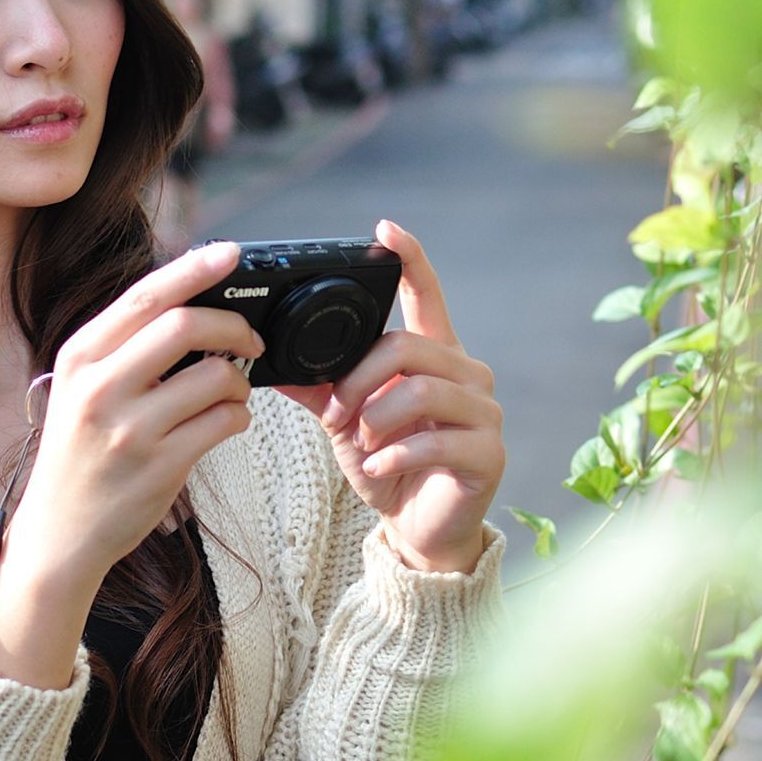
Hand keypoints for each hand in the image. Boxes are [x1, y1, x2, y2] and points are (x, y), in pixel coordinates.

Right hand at [13, 239, 263, 596]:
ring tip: (232, 394)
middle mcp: (99, 387)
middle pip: (184, 326)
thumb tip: (190, 300)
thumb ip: (125, 347)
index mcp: (80, 357)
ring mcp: (128, 429)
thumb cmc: (79, 455)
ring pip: (215, 377)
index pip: (145, 296)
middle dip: (234, 326)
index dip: (194, 268)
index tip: (232, 254)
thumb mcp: (81, 389)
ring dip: (240, 382)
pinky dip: (238, 417)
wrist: (59, 532)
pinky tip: (227, 423)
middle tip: (251, 341)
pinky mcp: (158, 466)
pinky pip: (223, 423)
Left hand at [273, 218, 503, 573]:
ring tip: (362, 446)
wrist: (418, 530)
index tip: (385, 231)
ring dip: (375, 419)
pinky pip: (436, 439)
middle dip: (358, 380)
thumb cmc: (388, 466)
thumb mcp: (346, 423)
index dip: (411, 260)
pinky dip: (394, 455)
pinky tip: (378, 469)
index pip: (427, 296)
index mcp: (434, 356)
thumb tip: (272, 362)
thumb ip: (321, 388)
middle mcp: (467, 374)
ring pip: (420, 390)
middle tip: (337, 414)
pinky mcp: (489, 452)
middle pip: (407, 347)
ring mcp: (484, 412)